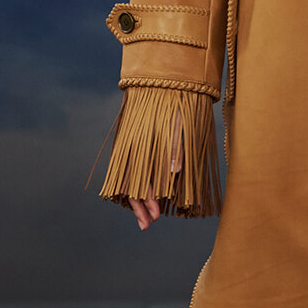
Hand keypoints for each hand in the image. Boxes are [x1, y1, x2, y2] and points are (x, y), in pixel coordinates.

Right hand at [128, 106, 181, 229]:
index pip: (139, 180)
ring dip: (138, 201)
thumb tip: (175, 170)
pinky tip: (145, 200)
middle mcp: (130, 148)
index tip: (156, 216)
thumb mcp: (178, 120)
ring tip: (147, 219)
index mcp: (138, 144)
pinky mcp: (134, 147)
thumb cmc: (173, 100)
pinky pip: (131, 173)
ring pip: (128, 181)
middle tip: (150, 224)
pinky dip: (136, 188)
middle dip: (141, 207)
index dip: (147, 201)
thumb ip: (175, 144)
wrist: (163, 82)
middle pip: (129, 185)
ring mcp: (130, 148)